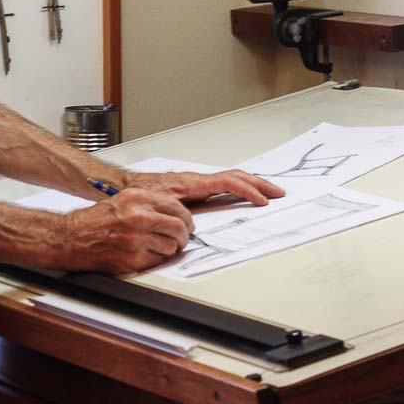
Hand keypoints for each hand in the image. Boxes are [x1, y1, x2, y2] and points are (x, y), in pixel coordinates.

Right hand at [63, 188, 191, 273]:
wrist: (73, 238)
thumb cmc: (95, 221)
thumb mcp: (122, 200)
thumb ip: (147, 204)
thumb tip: (173, 213)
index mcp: (136, 198)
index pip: (175, 206)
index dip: (185, 217)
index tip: (187, 223)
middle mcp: (137, 216)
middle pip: (178, 226)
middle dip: (184, 235)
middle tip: (182, 238)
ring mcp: (136, 238)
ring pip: (172, 246)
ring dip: (171, 249)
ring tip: (162, 247)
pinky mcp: (133, 258)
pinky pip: (159, 260)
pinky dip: (157, 259)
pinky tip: (148, 254)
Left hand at [122, 169, 283, 206]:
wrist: (125, 187)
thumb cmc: (139, 195)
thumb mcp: (158, 205)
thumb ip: (176, 214)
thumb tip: (192, 227)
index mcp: (193, 183)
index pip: (228, 182)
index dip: (247, 191)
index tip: (262, 201)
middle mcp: (198, 180)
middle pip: (235, 176)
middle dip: (259, 183)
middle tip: (279, 192)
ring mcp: (197, 182)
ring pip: (230, 178)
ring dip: (251, 183)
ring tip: (269, 191)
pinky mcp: (194, 187)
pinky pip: (222, 183)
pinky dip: (238, 186)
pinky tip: (244, 194)